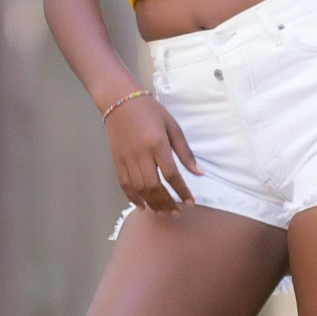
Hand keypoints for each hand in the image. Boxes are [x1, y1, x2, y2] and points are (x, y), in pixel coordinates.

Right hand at [104, 95, 199, 212]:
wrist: (120, 102)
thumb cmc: (150, 112)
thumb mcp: (172, 126)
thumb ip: (184, 151)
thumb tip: (198, 173)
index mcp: (157, 144)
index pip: (171, 174)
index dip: (182, 190)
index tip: (190, 202)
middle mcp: (141, 154)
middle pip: (154, 186)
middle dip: (167, 202)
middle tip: (176, 213)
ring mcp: (127, 159)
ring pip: (139, 188)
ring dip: (152, 203)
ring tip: (163, 213)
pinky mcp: (117, 161)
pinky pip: (125, 184)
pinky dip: (133, 198)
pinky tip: (142, 206)